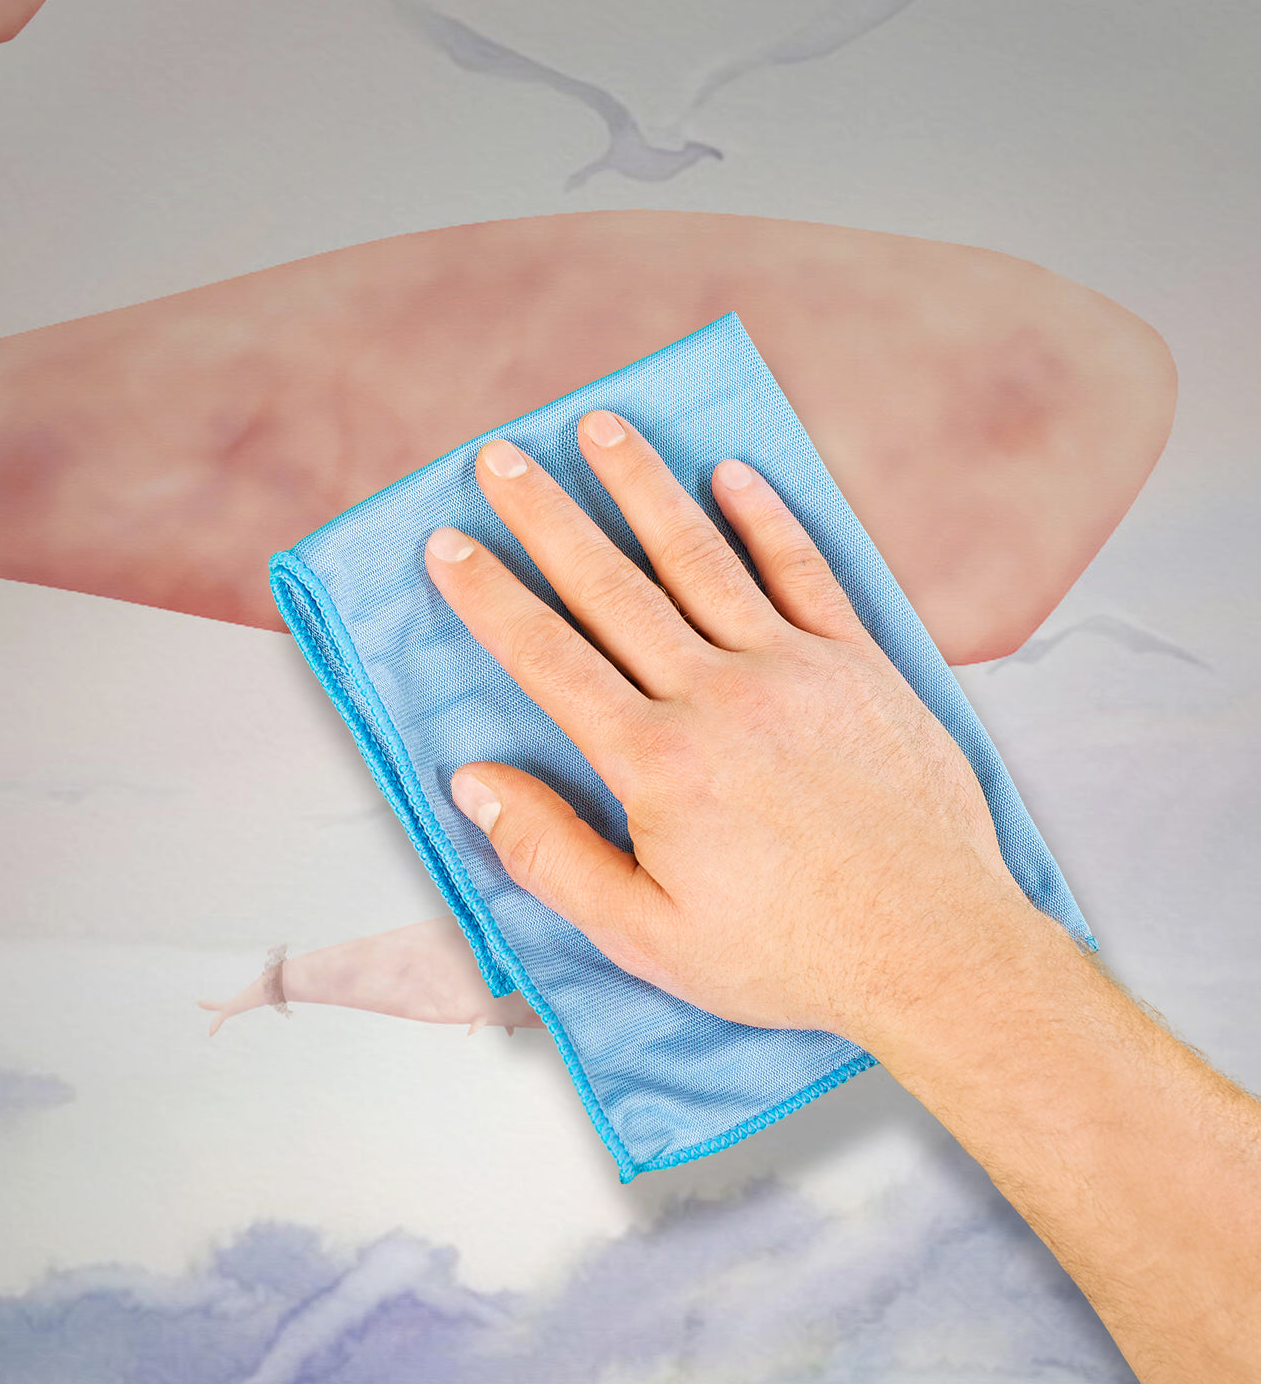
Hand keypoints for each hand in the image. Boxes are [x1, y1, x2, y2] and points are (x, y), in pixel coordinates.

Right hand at [424, 410, 1050, 1044]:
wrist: (934, 950)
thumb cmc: (788, 953)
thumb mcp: (645, 936)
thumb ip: (551, 855)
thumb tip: (476, 784)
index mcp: (658, 761)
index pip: (550, 659)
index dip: (491, 598)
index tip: (449, 546)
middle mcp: (719, 695)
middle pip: (612, 587)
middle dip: (547, 517)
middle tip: (502, 459)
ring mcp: (795, 670)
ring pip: (700, 558)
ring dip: (644, 488)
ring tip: (600, 430)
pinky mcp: (858, 666)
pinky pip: (804, 572)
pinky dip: (765, 519)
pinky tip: (732, 475)